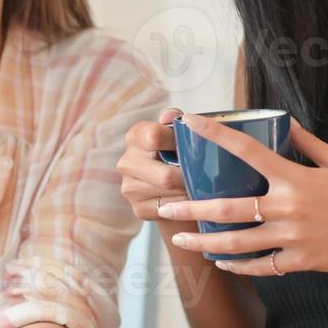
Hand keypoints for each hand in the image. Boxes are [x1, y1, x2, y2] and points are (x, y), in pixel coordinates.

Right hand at [117, 107, 189, 221]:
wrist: (171, 185)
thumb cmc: (177, 152)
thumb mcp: (178, 132)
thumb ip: (175, 120)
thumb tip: (168, 117)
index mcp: (135, 136)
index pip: (154, 137)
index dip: (177, 143)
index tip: (190, 147)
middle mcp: (126, 162)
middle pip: (165, 176)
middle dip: (187, 177)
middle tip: (201, 175)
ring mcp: (129, 188)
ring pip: (169, 194)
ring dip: (187, 191)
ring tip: (196, 185)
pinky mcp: (138, 209)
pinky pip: (168, 210)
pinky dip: (183, 206)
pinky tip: (188, 199)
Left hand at [156, 114, 327, 278]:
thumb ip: (309, 145)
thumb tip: (284, 123)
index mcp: (296, 178)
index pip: (248, 151)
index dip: (217, 135)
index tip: (191, 123)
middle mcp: (289, 208)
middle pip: (229, 208)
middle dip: (193, 207)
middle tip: (165, 204)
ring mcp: (293, 238)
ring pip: (238, 243)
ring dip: (205, 243)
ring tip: (181, 240)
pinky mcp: (301, 262)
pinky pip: (261, 266)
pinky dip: (238, 265)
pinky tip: (221, 262)